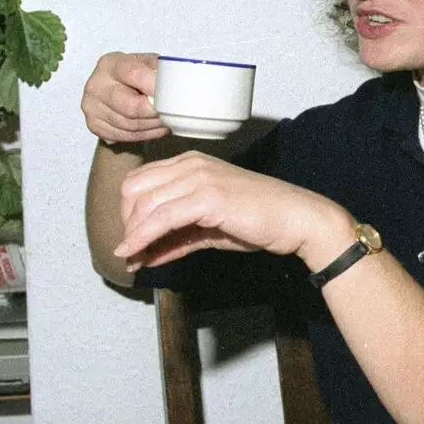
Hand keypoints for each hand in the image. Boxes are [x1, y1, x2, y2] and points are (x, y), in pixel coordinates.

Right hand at [82, 52, 166, 143]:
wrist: (112, 89)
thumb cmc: (134, 74)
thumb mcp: (146, 63)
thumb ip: (158, 68)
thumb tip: (178, 82)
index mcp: (111, 64)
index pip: (135, 75)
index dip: (156, 88)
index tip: (174, 97)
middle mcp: (96, 85)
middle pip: (131, 107)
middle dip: (156, 113)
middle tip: (173, 114)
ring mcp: (91, 107)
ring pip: (130, 125)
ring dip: (154, 126)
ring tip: (167, 121)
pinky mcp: (93, 125)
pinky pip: (125, 136)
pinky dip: (145, 135)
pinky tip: (156, 129)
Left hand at [115, 151, 350, 271]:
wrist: (296, 220)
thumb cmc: (260, 221)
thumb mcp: (209, 228)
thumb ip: (177, 238)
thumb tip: (146, 255)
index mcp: (191, 163)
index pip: (141, 180)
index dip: (129, 212)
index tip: (130, 240)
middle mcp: (191, 164)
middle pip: (134, 189)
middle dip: (127, 223)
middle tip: (131, 252)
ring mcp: (199, 177)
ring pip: (144, 203)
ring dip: (132, 236)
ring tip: (131, 260)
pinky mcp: (208, 196)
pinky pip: (162, 218)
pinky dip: (142, 238)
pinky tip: (136, 255)